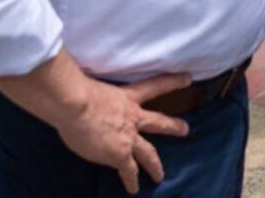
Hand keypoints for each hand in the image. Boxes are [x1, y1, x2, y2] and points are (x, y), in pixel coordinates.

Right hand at [57, 73, 191, 194]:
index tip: (188, 78)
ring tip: (160, 175)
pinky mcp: (119, 154)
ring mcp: (128, 137)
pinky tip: (134, 189)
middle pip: (159, 122)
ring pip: (148, 153)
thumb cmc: (77, 91)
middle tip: (186, 130)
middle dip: (173, 127)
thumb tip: (82, 95)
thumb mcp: (93, 87)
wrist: (76, 106)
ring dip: (155, 165)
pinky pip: (129, 171)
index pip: (155, 86)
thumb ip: (94, 94)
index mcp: (127, 97)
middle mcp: (133, 117)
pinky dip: (131, 181)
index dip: (172, 82)